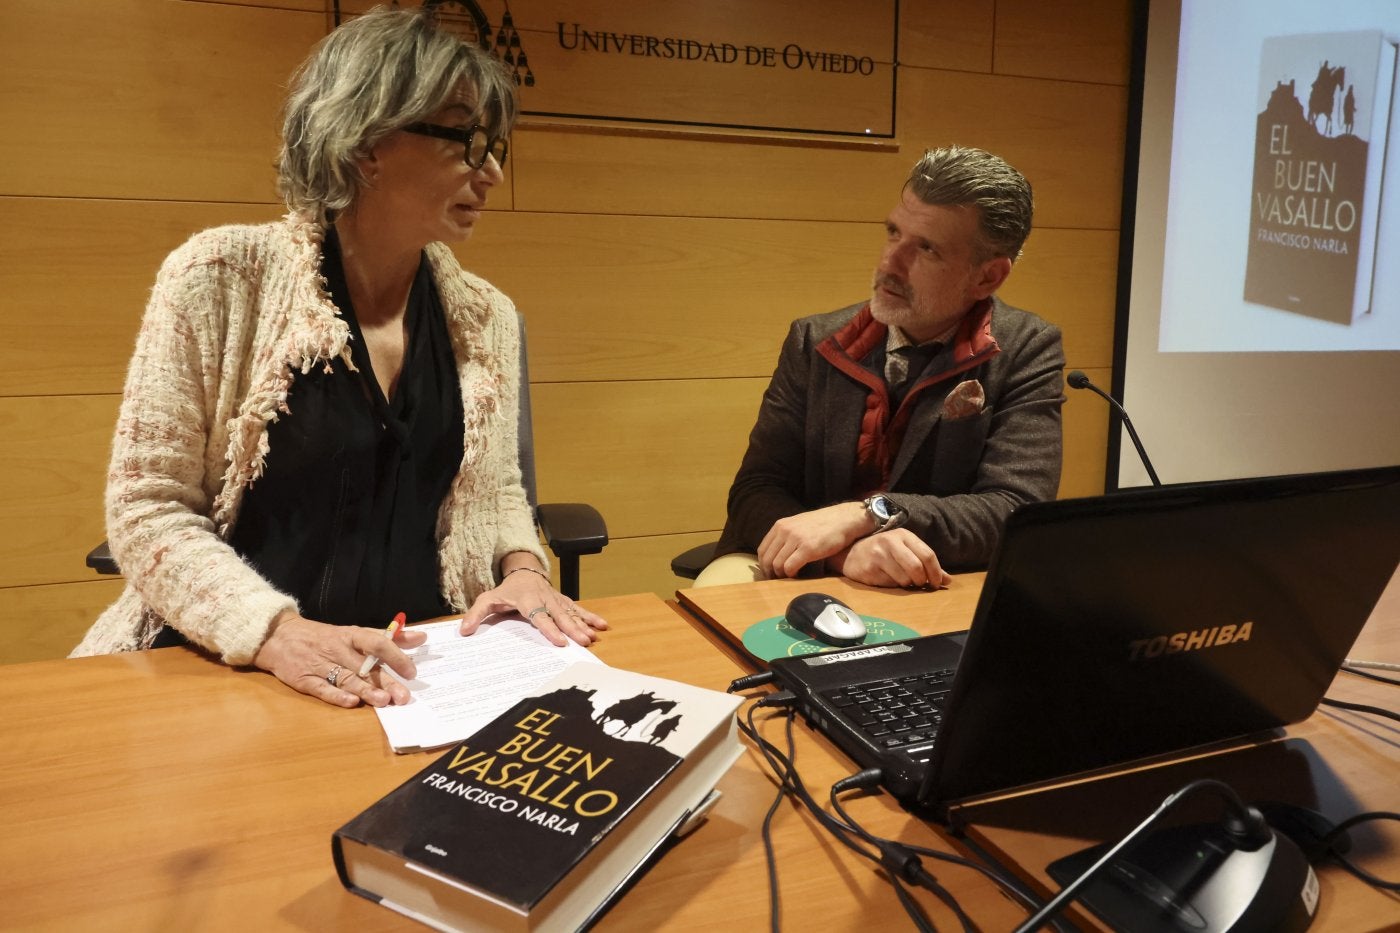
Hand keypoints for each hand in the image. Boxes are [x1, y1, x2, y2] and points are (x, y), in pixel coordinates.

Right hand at [252, 611, 427, 708]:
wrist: (278, 636)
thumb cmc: (324, 637)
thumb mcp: (355, 633)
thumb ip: (389, 637)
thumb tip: (421, 638)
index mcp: (351, 636)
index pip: (376, 642)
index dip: (395, 656)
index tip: (411, 671)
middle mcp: (338, 650)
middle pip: (364, 666)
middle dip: (385, 681)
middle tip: (403, 696)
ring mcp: (320, 665)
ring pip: (346, 678)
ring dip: (365, 690)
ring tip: (383, 701)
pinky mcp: (304, 680)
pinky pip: (322, 688)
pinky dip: (337, 696)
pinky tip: (352, 703)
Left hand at [460, 566, 607, 646]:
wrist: (523, 572)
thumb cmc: (506, 591)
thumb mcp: (487, 600)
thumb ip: (476, 615)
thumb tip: (464, 631)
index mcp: (526, 600)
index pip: (539, 616)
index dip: (549, 628)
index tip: (560, 641)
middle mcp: (544, 599)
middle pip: (560, 615)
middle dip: (572, 628)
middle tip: (584, 640)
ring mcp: (556, 599)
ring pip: (571, 611)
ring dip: (583, 624)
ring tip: (593, 636)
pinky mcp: (563, 600)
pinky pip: (578, 608)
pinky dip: (590, 616)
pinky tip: (602, 625)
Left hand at [757, 502, 870, 578]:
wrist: (844, 519)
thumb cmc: (823, 524)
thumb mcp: (799, 524)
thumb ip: (786, 535)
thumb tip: (776, 553)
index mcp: (781, 525)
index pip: (762, 549)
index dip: (764, 565)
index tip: (769, 574)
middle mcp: (785, 531)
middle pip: (767, 559)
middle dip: (770, 573)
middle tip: (777, 580)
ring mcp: (796, 539)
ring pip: (777, 564)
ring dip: (781, 575)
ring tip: (789, 578)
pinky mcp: (808, 549)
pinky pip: (790, 567)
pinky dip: (791, 574)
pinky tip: (797, 575)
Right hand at [827, 528, 951, 588]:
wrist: (851, 553)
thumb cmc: (883, 552)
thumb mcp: (905, 551)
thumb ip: (926, 564)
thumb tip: (948, 581)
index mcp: (903, 535)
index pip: (927, 554)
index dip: (936, 572)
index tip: (937, 583)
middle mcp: (890, 542)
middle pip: (916, 567)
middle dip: (922, 580)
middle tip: (920, 584)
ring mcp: (878, 555)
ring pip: (904, 579)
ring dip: (907, 584)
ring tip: (901, 579)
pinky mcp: (869, 569)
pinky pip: (890, 584)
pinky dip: (893, 586)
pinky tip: (887, 578)